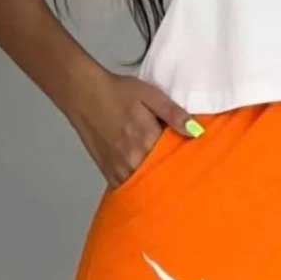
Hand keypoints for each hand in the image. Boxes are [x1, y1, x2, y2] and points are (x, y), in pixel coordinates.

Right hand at [65, 69, 203, 191]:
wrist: (84, 94)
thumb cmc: (118, 92)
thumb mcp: (151, 95)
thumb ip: (173, 114)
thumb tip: (196, 131)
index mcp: (147, 139)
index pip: (175, 160)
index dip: (186, 161)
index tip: (194, 162)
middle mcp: (132, 158)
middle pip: (160, 176)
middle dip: (172, 175)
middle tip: (182, 171)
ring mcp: (118, 168)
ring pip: (144, 185)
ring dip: (155, 182)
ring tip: (165, 177)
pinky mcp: (107, 171)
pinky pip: (127, 187)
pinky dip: (138, 186)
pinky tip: (145, 178)